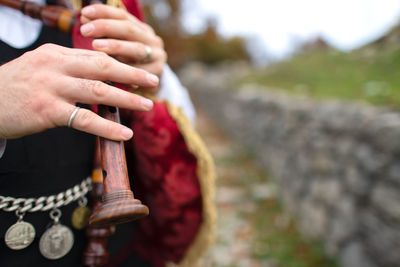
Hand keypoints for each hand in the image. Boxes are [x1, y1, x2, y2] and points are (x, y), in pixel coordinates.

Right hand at [0, 44, 158, 139]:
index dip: (121, 63)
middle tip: (153, 80)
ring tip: (147, 105)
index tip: (140, 69)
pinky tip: (124, 134)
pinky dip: (107, 127)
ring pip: (98, 90)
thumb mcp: (40, 68)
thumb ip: (67, 68)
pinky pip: (84, 119)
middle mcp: (55, 66)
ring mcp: (51, 88)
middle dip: (131, 73)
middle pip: (102, 66)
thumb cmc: (15, 88)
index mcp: (56, 54)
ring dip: (127, 98)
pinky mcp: (47, 111)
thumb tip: (97, 73)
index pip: (95, 56)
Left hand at [80, 4, 166, 93]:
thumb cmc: (126, 66)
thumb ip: (103, 33)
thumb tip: (84, 17)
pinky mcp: (157, 73)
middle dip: (106, 27)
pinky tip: (111, 69)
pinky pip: (140, 70)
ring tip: (96, 45)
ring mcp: (157, 56)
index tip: (84, 13)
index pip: (122, 15)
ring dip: (116, 46)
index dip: (103, 12)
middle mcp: (152, 40)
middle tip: (85, 30)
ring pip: (136, 49)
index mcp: (141, 29)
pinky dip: (125, 70)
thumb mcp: (116, 48)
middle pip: (129, 29)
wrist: (148, 88)